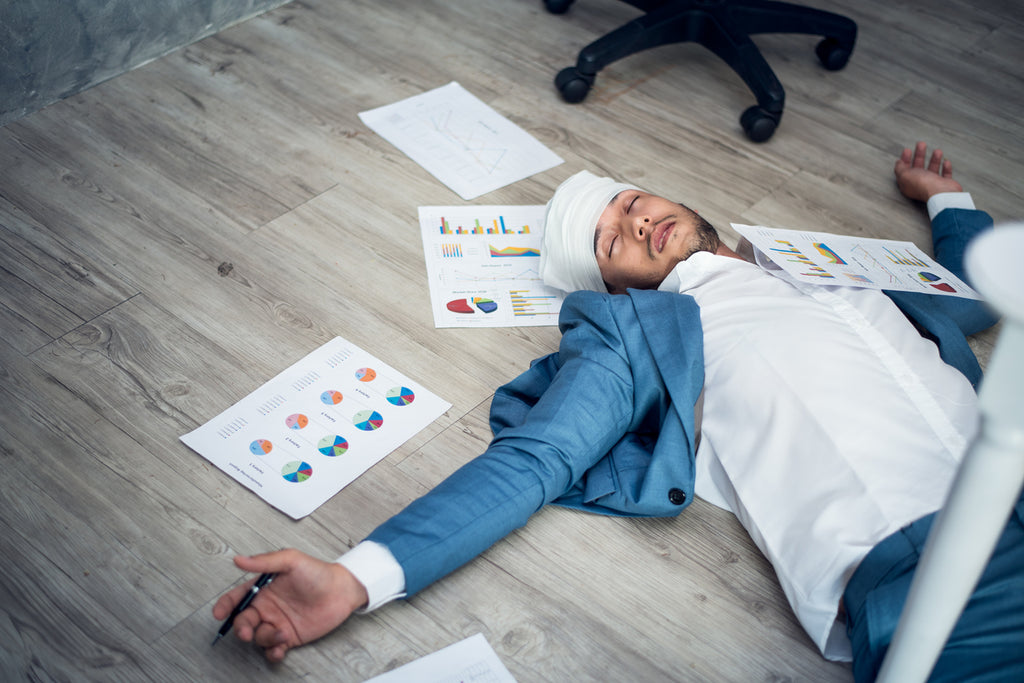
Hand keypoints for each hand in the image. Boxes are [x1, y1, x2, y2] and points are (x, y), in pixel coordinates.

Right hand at [212, 549, 368, 661]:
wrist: (342, 591)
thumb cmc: (318, 573)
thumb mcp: (291, 560)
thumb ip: (265, 561)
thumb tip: (239, 559)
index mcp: (264, 589)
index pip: (237, 598)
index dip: (225, 606)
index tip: (219, 613)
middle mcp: (268, 607)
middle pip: (243, 622)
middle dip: (241, 629)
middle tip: (247, 632)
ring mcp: (278, 623)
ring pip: (258, 637)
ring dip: (264, 638)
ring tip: (281, 633)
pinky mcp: (290, 637)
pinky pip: (273, 649)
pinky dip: (272, 652)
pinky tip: (279, 648)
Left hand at [894, 141, 962, 201]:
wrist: (942, 193)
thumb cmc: (923, 185)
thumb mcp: (905, 175)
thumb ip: (900, 169)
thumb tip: (898, 163)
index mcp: (908, 184)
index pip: (904, 171)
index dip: (904, 160)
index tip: (907, 150)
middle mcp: (920, 185)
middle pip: (918, 168)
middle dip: (919, 155)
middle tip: (921, 144)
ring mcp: (933, 185)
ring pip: (932, 170)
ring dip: (934, 159)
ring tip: (937, 151)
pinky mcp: (945, 185)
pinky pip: (945, 175)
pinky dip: (946, 168)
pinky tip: (946, 161)